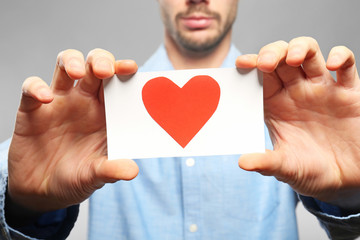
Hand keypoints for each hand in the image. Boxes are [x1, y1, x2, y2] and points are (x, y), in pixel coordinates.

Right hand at [8, 49, 138, 211]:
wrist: (42, 192)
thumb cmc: (76, 178)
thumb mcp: (95, 176)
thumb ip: (111, 170)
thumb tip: (132, 171)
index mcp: (105, 112)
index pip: (117, 82)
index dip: (123, 71)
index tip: (131, 68)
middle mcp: (84, 101)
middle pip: (93, 65)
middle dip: (100, 60)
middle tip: (105, 70)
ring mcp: (58, 103)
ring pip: (65, 65)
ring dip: (72, 61)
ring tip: (77, 72)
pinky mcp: (32, 110)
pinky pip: (31, 89)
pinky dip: (36, 88)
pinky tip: (45, 98)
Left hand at [236, 37, 359, 208]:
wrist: (347, 181)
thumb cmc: (312, 171)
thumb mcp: (287, 168)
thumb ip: (267, 162)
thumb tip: (243, 163)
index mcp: (276, 105)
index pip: (260, 77)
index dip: (251, 66)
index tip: (241, 64)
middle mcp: (296, 93)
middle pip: (281, 58)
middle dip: (272, 53)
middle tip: (264, 63)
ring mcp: (322, 90)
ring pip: (309, 53)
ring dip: (299, 48)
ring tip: (292, 58)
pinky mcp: (349, 93)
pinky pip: (347, 65)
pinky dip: (341, 57)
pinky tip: (332, 65)